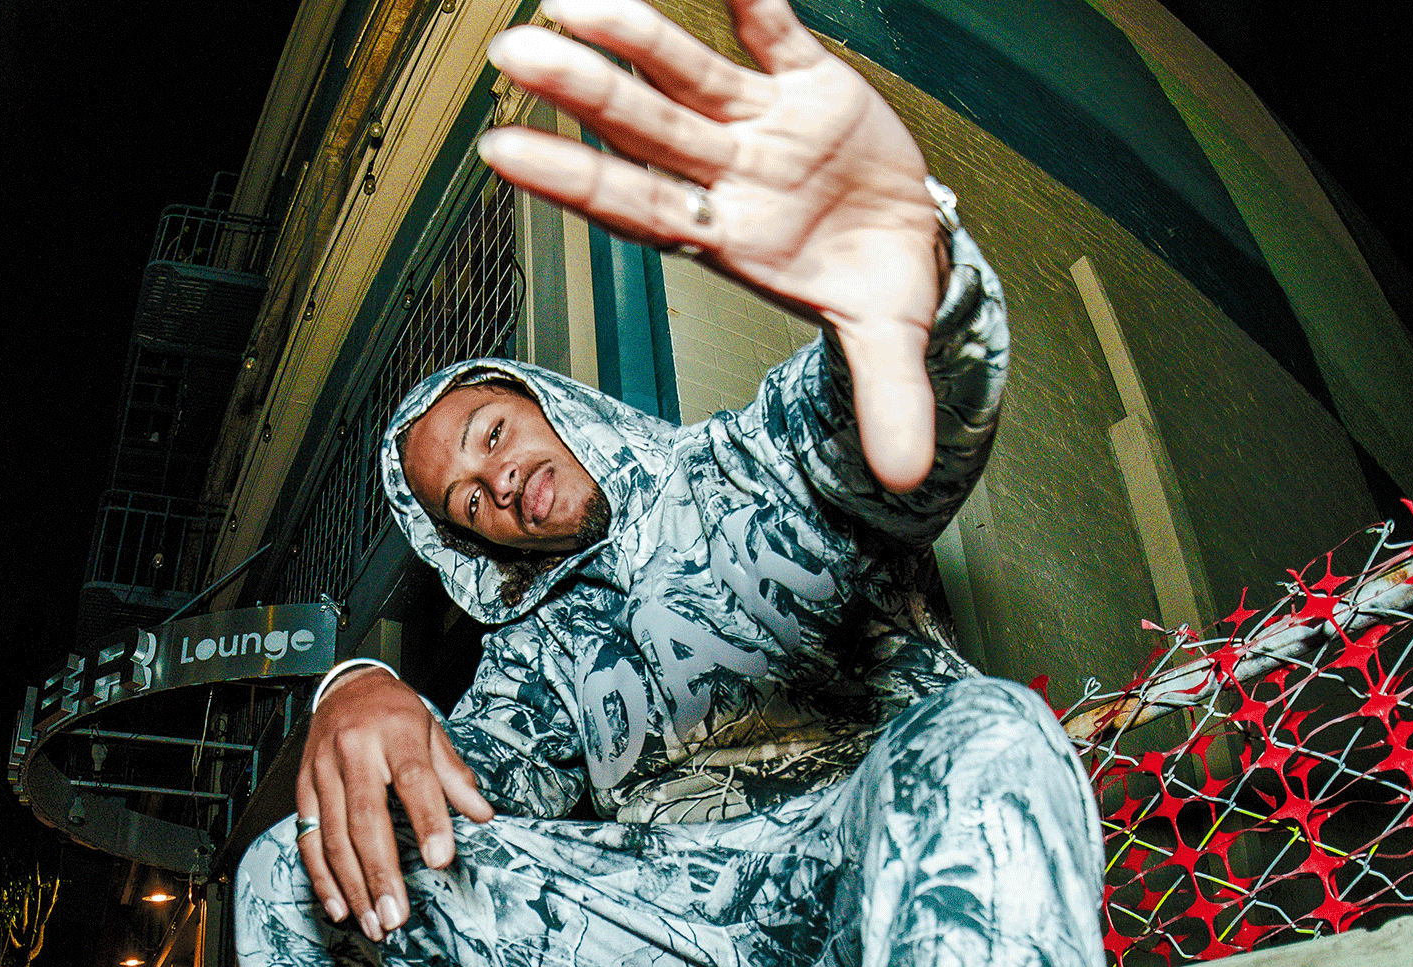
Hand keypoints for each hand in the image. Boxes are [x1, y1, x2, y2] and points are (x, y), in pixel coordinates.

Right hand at [295, 668, 494, 937]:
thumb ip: (455, 776)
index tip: (440, 860)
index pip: (413, 779)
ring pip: (333, 836)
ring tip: (374, 923)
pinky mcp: (303, 788)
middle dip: (380, 874)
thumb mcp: (432, 731)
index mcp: (395, 732)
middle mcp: (353, 751)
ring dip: (353, 886)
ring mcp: (323, 771)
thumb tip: (482, 815)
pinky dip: (322, 877)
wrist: (344, 686)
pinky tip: (340, 906)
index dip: (427, 821)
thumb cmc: (394, 713)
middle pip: (366, 819)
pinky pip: (307, 839)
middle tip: (396, 917)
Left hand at [478, 0, 945, 489]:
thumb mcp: (885, 345)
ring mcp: (760, 122)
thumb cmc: (875, 286)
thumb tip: (906, 476)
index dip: (571, 179)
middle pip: (643, 127)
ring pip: (685, 68)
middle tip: (511, 53)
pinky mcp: (808, 78)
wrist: (913, 241)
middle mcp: (727, 174)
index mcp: (728, 237)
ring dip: (633, 30)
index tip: (500, 152)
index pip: (634, 206)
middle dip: (583, 91)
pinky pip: (771, 23)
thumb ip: (889, 402)